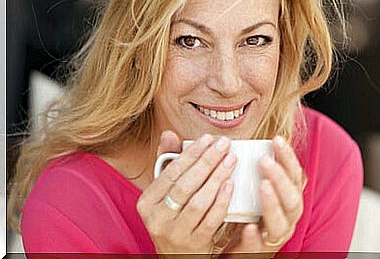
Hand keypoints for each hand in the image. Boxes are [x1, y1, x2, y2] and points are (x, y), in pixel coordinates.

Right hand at [137, 131, 236, 253]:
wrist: (177, 255)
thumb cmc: (173, 215)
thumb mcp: (164, 191)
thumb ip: (167, 162)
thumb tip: (169, 134)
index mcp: (147, 202)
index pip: (170, 172)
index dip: (191, 153)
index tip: (209, 138)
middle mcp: (157, 218)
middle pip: (185, 185)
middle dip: (207, 161)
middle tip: (224, 145)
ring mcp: (176, 233)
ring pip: (199, 201)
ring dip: (217, 177)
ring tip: (231, 160)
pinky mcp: (194, 244)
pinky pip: (211, 219)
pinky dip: (222, 200)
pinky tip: (231, 184)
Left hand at [226, 136, 305, 253]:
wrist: (243, 246)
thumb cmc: (252, 212)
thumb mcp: (259, 189)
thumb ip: (258, 170)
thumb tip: (242, 141)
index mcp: (290, 198)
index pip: (294, 175)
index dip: (288, 158)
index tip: (276, 140)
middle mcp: (288, 216)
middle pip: (291, 197)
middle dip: (280, 177)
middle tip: (264, 161)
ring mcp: (275, 234)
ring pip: (280, 221)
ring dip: (272, 202)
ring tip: (263, 186)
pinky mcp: (259, 250)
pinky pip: (259, 245)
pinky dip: (254, 236)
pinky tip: (249, 227)